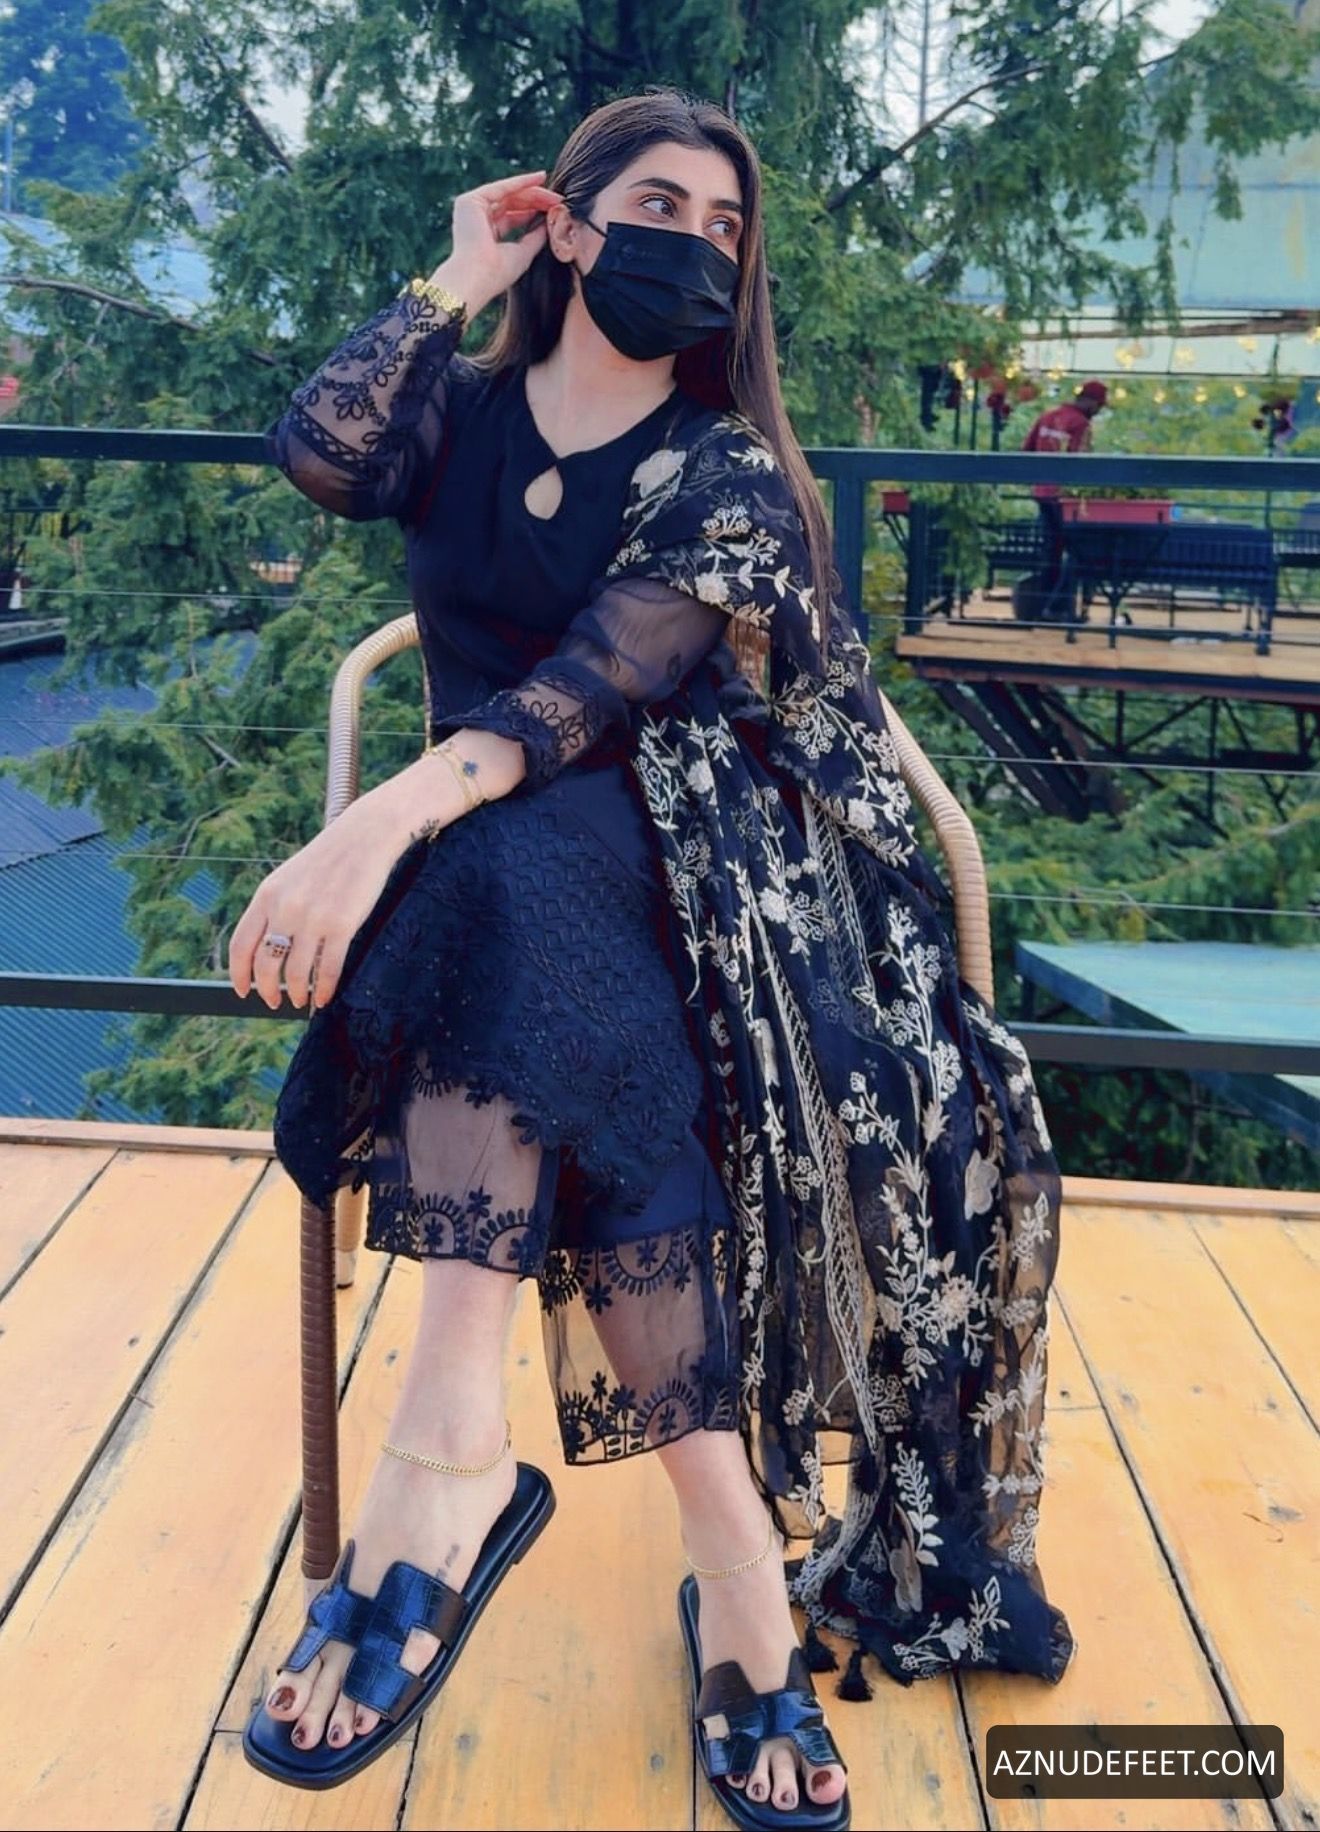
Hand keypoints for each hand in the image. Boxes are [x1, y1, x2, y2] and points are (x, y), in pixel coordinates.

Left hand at [227, 799, 413, 1012]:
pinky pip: (327, 969)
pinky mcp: (342, 925)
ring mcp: (314, 918)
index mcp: (267, 896)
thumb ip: (275, 907)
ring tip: (300, 1000)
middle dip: (267, 990)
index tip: (243, 990)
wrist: (366, 836)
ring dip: (296, 993)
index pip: (241, 945)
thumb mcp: (289, 878)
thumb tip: (267, 945)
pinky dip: (324, 989)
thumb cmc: (329, 858)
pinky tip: (324, 996)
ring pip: (296, 973)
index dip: (238, 974)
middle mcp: (286, 909)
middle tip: (274, 1001)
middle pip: (265, 965)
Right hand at [437, 168, 562, 314]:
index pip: (512, 217)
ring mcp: (471, 209)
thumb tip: (550, 224)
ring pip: (509, 193)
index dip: (533, 212)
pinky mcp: (470, 201)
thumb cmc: (498, 273)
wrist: (478, 276)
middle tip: (559, 200)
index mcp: (485, 236)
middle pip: (512, 203)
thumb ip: (535, 238)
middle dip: (537, 200)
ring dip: (534, 192)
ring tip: (555, 196)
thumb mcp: (523, 253)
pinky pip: (502, 187)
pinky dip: (521, 182)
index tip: (555, 210)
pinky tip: (539, 179)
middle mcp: (476, 220)